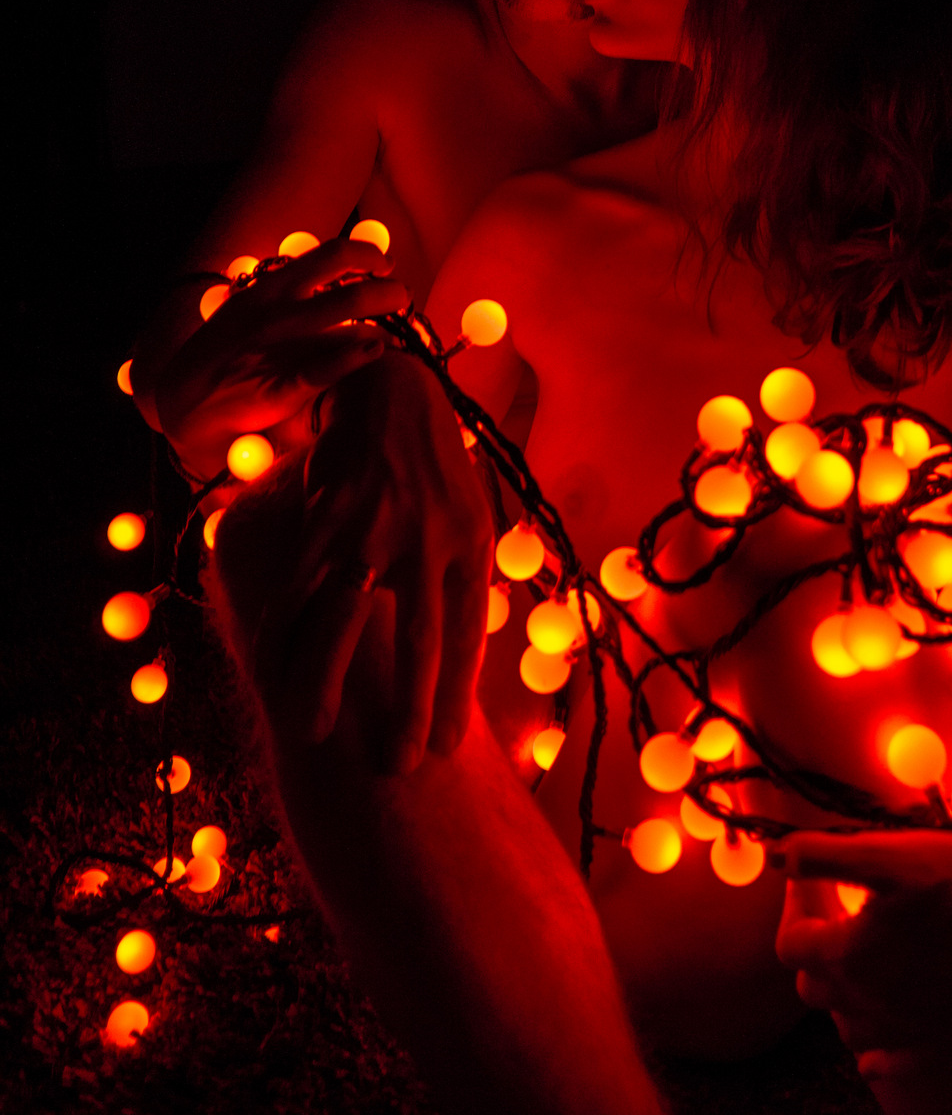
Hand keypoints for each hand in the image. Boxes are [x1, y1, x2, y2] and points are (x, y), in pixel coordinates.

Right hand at [155, 239, 408, 478]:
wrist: (184, 402)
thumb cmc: (225, 353)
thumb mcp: (250, 308)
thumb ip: (289, 292)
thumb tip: (337, 277)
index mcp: (271, 287)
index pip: (333, 254)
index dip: (369, 254)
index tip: (385, 264)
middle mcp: (280, 312)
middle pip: (355, 290)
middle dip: (391, 292)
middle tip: (402, 299)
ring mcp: (281, 348)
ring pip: (352, 325)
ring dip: (386, 327)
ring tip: (394, 334)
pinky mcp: (282, 387)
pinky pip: (330, 367)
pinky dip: (359, 356)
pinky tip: (375, 352)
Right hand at [249, 350, 493, 774]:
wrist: (391, 394)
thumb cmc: (435, 472)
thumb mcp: (473, 519)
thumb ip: (465, 585)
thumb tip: (463, 664)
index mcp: (472, 544)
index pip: (467, 635)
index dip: (457, 696)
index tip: (445, 750)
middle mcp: (429, 538)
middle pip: (418, 639)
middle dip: (408, 708)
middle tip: (397, 768)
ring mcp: (375, 526)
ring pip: (344, 618)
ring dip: (325, 680)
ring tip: (312, 735)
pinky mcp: (326, 513)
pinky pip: (297, 584)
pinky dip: (279, 629)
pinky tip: (268, 670)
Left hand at [774, 830, 951, 1058]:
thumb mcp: (887, 853)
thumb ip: (823, 855)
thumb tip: (776, 856)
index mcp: (851, 956)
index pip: (790, 945)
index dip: (792, 906)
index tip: (807, 879)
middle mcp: (873, 1002)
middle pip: (813, 989)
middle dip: (813, 950)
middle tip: (832, 913)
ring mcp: (911, 1029)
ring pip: (848, 1029)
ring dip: (840, 999)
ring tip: (854, 963)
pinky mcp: (949, 1040)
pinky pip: (898, 1063)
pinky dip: (878, 1055)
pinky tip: (874, 1051)